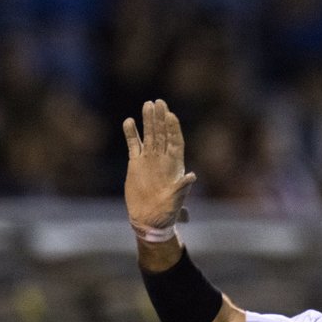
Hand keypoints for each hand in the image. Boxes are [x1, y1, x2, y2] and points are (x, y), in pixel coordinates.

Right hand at [123, 99, 196, 240]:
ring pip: (148, 136)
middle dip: (161, 118)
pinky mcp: (135, 164)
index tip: (171, 115)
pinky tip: (129, 121)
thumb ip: (182, 187)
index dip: (174, 128)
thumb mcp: (176, 200)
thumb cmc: (167, 212)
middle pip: (162, 134)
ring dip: (148, 121)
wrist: (149, 220)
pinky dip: (131, 134)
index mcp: (175, 165)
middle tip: (159, 102)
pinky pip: (133, 145)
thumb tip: (192, 176)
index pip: (176, 141)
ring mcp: (149, 160)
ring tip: (147, 105)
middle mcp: (162, 159)